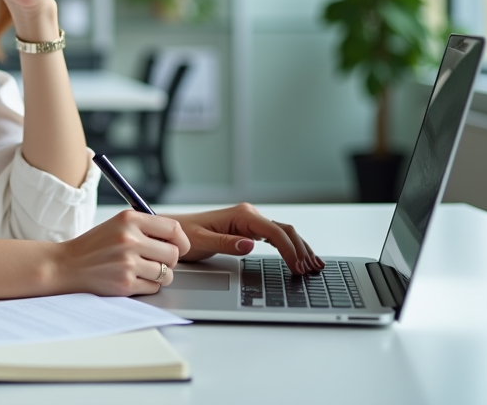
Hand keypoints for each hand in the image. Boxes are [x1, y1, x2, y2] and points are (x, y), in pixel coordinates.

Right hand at [53, 210, 190, 295]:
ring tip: (144, 270)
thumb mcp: (116, 225)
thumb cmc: (94, 246)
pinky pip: (154, 287)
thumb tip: (176, 239)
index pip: (172, 228)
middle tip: (157, 260)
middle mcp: (129, 239)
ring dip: (160, 275)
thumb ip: (145, 227)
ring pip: (166, 274)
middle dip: (169, 260)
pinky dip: (147, 285)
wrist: (67, 265)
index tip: (180, 246)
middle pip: (173, 254)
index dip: (181, 240)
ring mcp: (127, 263)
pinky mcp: (125, 283)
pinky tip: (133, 278)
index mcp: (128, 219)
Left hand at [167, 204, 323, 273]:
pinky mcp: (248, 229)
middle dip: (301, 249)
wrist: (174, 231)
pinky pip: (275, 237)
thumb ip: (227, 243)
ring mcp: (250, 222)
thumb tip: (249, 245)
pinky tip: (298, 258)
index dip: (290, 250)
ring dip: (299, 248)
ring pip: (283, 233)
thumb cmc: (185, 234)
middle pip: (285, 230)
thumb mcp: (203, 241)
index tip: (298, 267)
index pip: (275, 232)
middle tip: (312, 270)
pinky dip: (289, 247)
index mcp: (242, 215)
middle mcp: (249, 215)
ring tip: (313, 265)